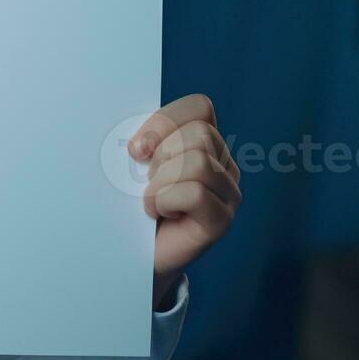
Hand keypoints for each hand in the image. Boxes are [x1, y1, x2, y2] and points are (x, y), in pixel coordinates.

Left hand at [129, 94, 240, 310]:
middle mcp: (223, 165)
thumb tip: (136, 141)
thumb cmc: (131, 202)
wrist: (130, 252)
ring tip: (152, 199)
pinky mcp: (221, 220)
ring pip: (197, 161)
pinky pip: (194, 193)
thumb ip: (143, 141)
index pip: (200, 107)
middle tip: (148, 180)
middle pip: (199, 133)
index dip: (164, 121)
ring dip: (160, 181)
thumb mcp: (133, 163)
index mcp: (204, 143)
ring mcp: (228, 193)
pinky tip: (158, 213)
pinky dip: (164, 200)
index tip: (136, 148)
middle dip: (162, 154)